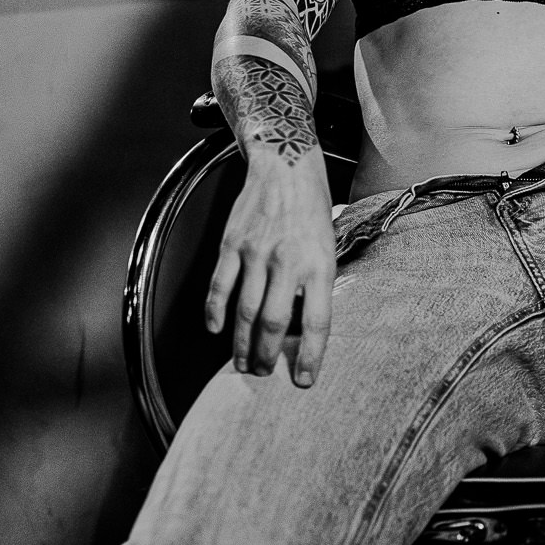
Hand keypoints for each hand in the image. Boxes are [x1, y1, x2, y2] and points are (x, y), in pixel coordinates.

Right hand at [205, 142, 336, 386]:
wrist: (286, 163)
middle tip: (264, 372)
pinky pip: (220, 286)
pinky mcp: (232, 244)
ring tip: (243, 363)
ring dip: (242, 343)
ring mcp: (257, 253)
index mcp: (319, 264)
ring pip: (245, 311)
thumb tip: (304, 326)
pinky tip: (217, 330)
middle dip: (268, 356)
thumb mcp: (329, 245)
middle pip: (274, 323)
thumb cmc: (312, 208)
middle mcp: (288, 261)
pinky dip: (216, 312)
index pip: (316, 322)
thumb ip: (316, 283)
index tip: (303, 381)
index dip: (310, 357)